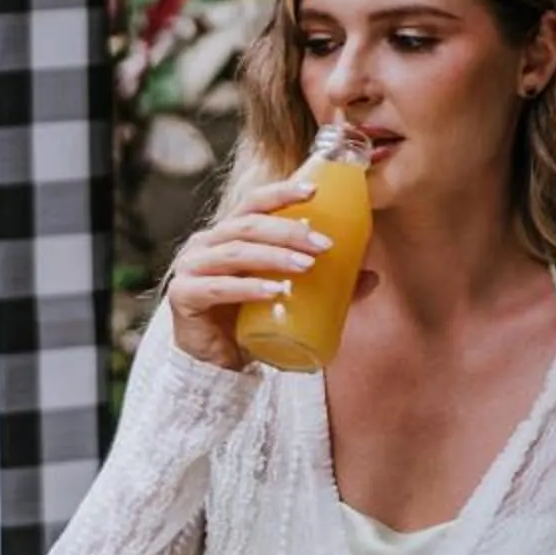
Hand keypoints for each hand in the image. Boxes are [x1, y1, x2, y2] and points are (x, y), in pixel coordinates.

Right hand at [165, 179, 334, 370]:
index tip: (315, 191)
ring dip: (274, 256)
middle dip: (288, 230)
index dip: (281, 193)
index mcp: (227, 233)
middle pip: (248, 225)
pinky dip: (248, 288)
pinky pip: (218, 288)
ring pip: (235, 252)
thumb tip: (372, 276)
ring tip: (306, 265)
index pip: (254, 203)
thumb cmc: (249, 320)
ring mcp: (190, 268)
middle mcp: (205, 244)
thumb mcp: (289, 296)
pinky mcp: (183, 297)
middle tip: (323, 245)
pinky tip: (274, 291)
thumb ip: (326, 285)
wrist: (215, 364)